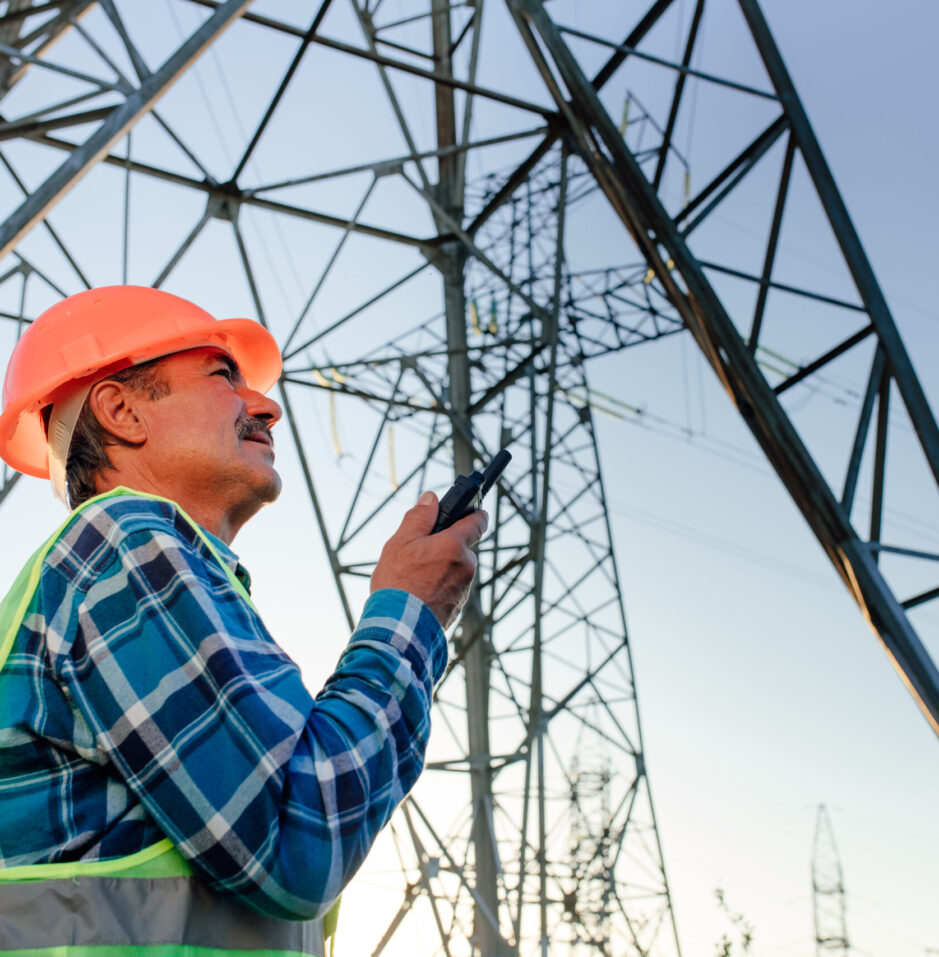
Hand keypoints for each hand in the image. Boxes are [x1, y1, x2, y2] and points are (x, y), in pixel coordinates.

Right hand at [370, 490, 487, 628]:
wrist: (397, 629)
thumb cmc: (398, 583)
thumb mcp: (400, 543)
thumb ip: (419, 518)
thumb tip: (431, 498)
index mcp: (454, 546)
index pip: (478, 522)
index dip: (474, 513)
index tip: (471, 510)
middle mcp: (466, 567)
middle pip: (461, 548)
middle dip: (445, 547)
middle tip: (418, 553)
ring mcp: (463, 590)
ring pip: (455, 571)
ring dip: (441, 569)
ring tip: (413, 579)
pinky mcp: (457, 609)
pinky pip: (451, 591)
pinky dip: (438, 589)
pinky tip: (418, 594)